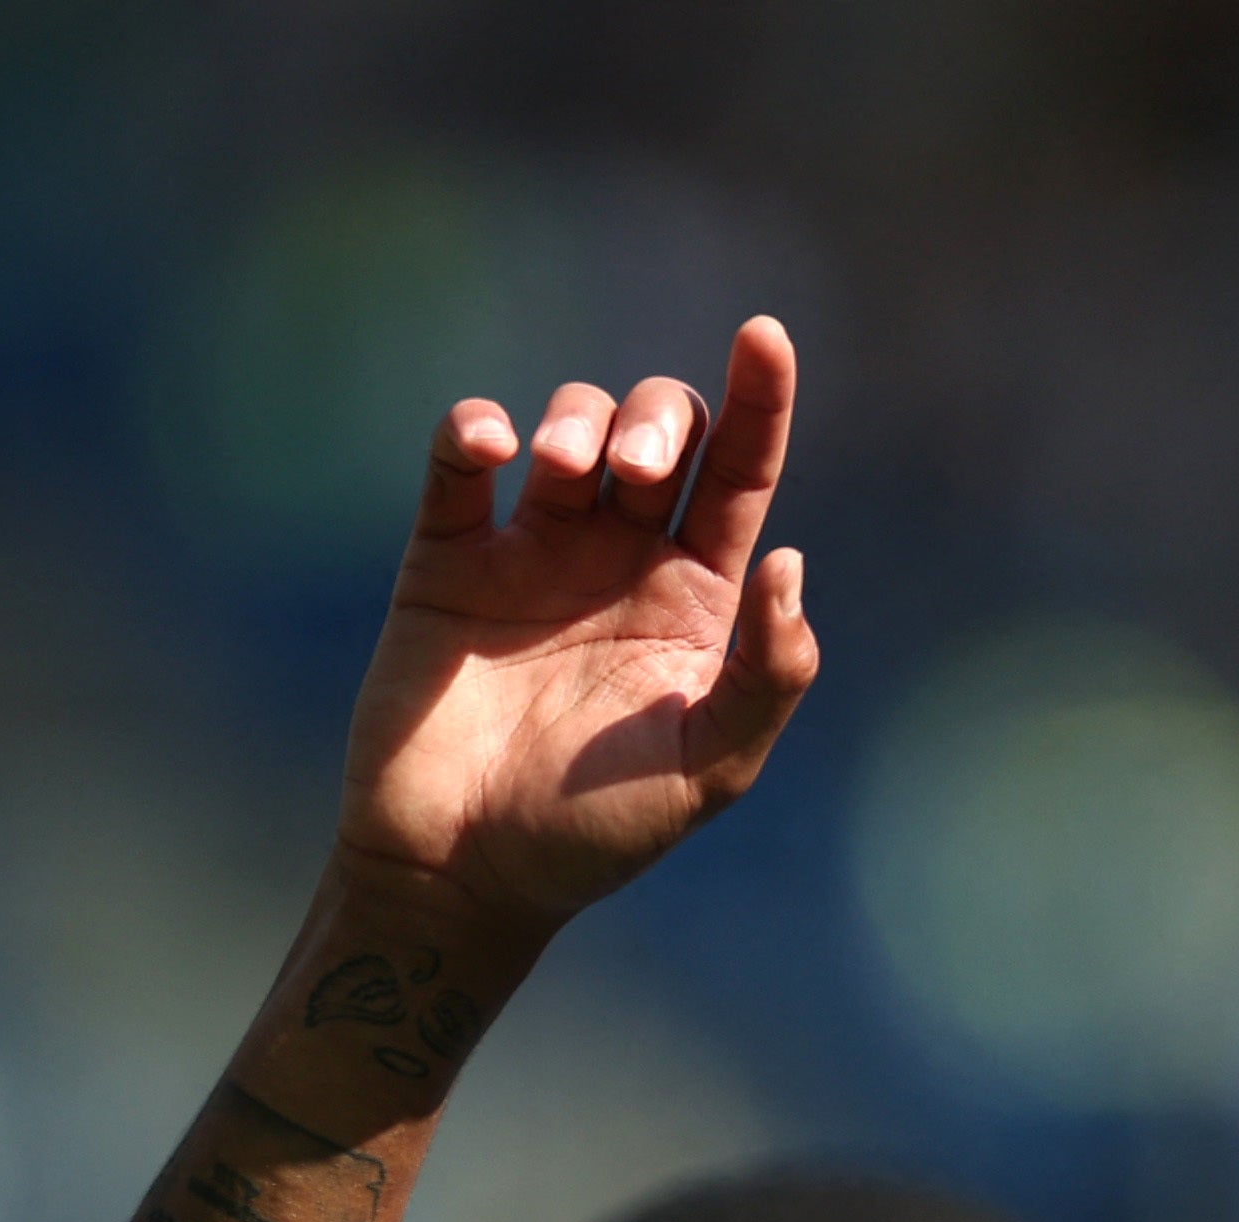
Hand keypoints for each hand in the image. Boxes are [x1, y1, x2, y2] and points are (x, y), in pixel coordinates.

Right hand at [336, 317, 821, 942]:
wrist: (465, 870)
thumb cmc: (598, 830)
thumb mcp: (711, 767)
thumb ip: (768, 674)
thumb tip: (792, 565)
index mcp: (699, 598)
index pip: (743, 476)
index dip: (760, 401)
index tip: (765, 334)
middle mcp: (622, 559)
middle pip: (662, 432)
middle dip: (660, 419)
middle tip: (641, 473)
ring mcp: (532, 552)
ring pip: (568, 428)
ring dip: (576, 422)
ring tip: (560, 470)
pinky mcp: (446, 559)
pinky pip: (458, 462)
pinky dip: (473, 429)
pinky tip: (489, 447)